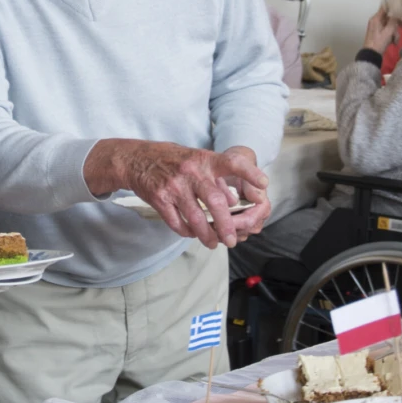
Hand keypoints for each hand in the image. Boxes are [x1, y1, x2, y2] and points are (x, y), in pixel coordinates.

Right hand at [120, 142, 269, 247]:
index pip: (232, 163)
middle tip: (233, 240)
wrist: (137, 159)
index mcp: (205, 160)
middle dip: (226, 226)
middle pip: (216, 203)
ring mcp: (174, 186)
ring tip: (213, 244)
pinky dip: (186, 232)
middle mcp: (191, 172)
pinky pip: (177, 222)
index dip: (249, 174)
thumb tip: (234, 201)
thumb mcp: (197, 158)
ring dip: (207, 235)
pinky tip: (191, 234)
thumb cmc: (173, 159)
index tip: (264, 185)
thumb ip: (216, 176)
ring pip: (196, 218)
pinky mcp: (160, 199)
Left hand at [363, 8, 399, 53]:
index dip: (394, 6)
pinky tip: (394, 43)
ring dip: (395, 33)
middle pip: (391, 18)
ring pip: (391, 25)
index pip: (385, 7)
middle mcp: (376, 21)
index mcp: (376, 18)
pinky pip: (388, 31)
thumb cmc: (379, 42)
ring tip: (395, 41)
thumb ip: (393, 20)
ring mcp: (378, 27)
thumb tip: (397, 12)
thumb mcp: (388, 31)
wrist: (371, 55)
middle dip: (398, 25)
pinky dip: (392, 36)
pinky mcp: (380, 33)